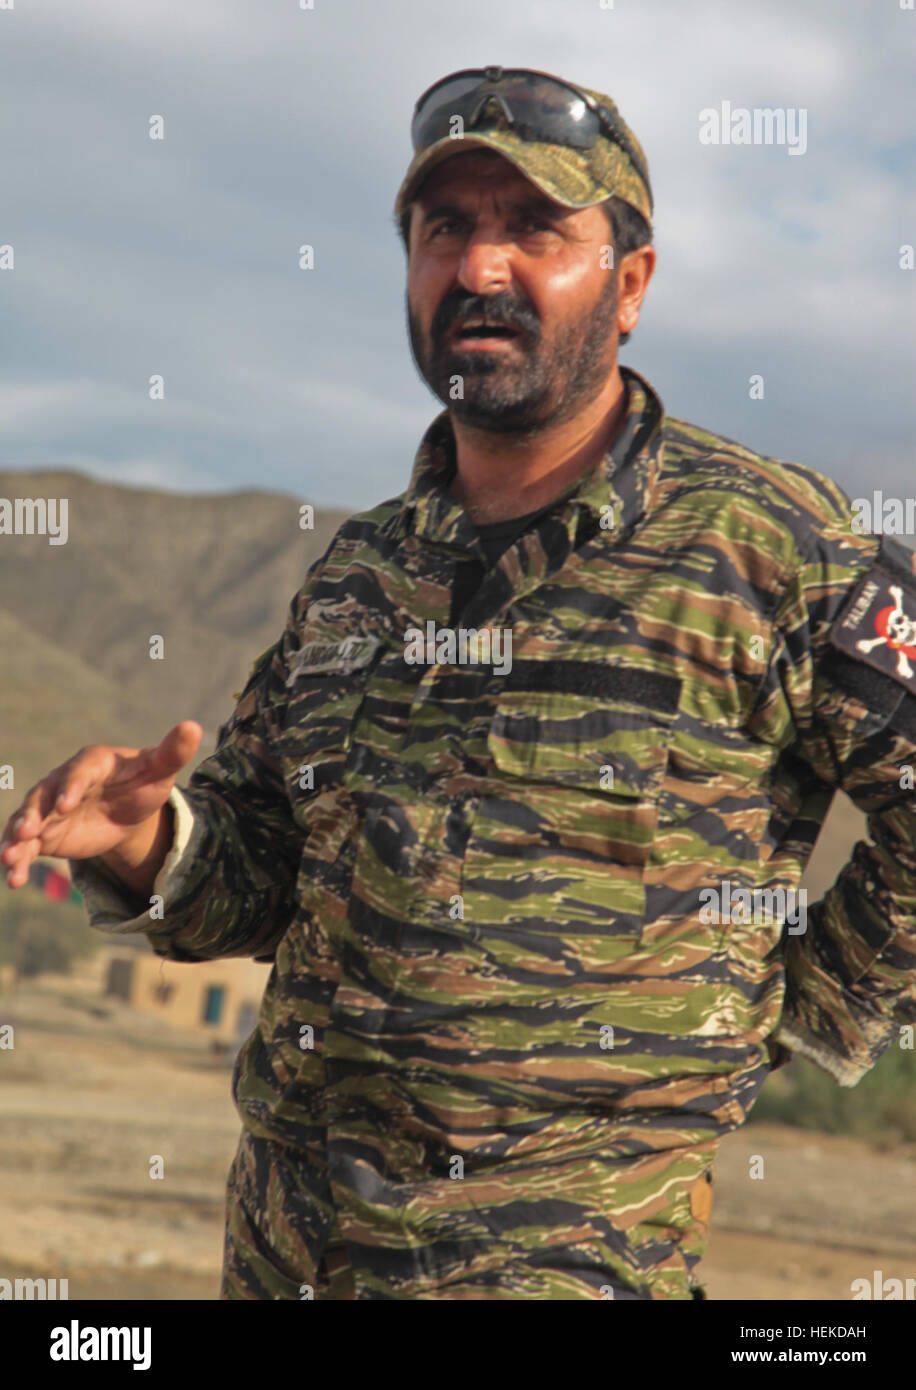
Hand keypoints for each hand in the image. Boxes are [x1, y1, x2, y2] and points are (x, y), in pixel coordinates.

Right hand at [0, 722, 202, 888]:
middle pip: (42, 797)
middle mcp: (62, 783)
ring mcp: (49, 809)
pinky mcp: (45, 834)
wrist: (128, 811)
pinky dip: (19, 860)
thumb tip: (194, 727)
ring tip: (9, 858)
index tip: (65, 805)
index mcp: (90, 763)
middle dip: (32, 815)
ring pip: (28, 822)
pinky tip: (14, 879)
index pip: (78, 773)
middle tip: (23, 831)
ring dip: (16, 839)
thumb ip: (173, 752)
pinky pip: (28, 846)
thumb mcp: (160, 770)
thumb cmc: (143, 783)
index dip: (70, 787)